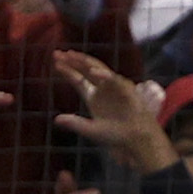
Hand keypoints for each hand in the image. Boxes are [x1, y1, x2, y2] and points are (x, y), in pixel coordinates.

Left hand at [50, 48, 173, 171]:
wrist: (137, 140)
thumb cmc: (116, 135)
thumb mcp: (92, 130)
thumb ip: (75, 124)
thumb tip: (55, 119)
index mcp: (93, 97)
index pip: (78, 79)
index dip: (67, 71)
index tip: (55, 62)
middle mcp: (103, 89)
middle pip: (86, 70)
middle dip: (72, 61)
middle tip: (57, 53)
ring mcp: (115, 88)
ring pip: (99, 69)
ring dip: (86, 62)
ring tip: (72, 55)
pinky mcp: (127, 90)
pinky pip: (115, 80)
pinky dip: (105, 75)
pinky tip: (93, 72)